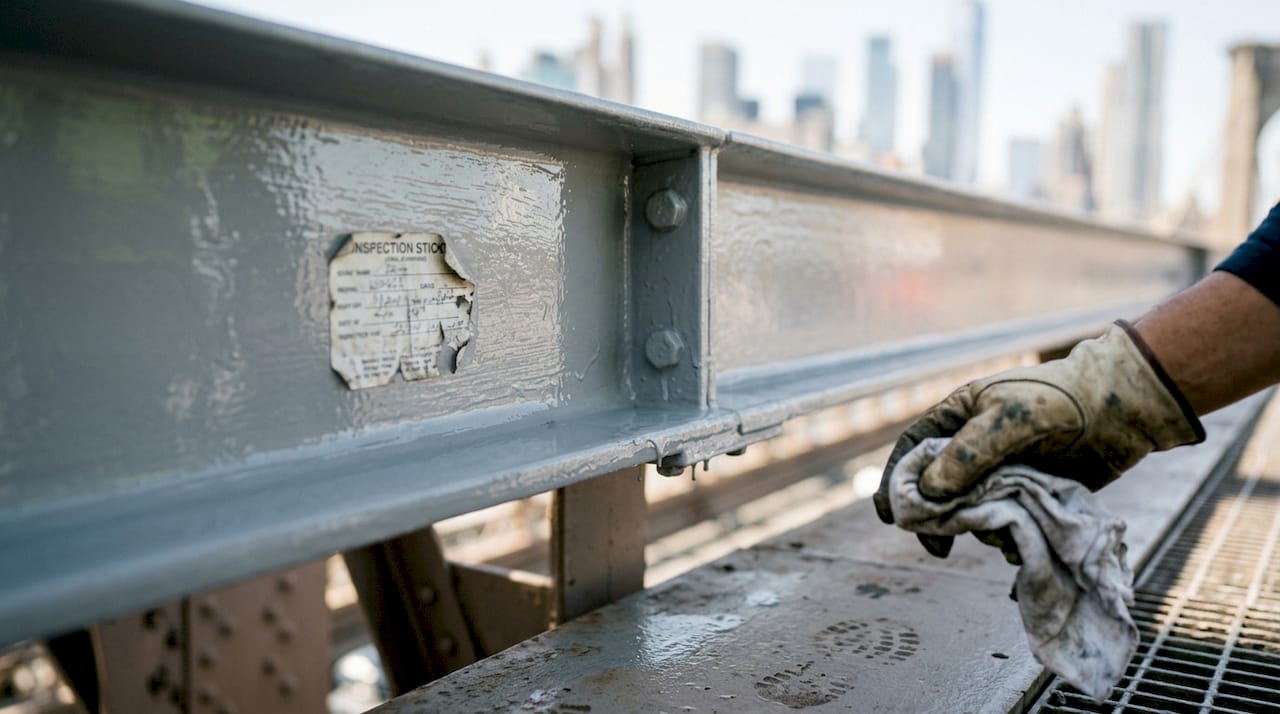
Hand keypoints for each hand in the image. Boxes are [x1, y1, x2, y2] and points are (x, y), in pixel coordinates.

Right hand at [873, 321, 1202, 557]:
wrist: (1123, 409)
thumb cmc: (1061, 399)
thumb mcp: (1009, 418)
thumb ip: (968, 453)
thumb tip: (930, 491)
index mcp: (959, 417)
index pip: (913, 450)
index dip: (896, 481)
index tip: (889, 515)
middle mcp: (974, 448)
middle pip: (938, 490)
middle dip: (937, 519)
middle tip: (938, 547)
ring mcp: (1003, 474)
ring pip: (974, 512)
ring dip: (981, 530)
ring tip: (1004, 534)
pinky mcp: (1030, 495)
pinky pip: (1008, 524)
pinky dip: (1010, 539)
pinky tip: (1020, 546)